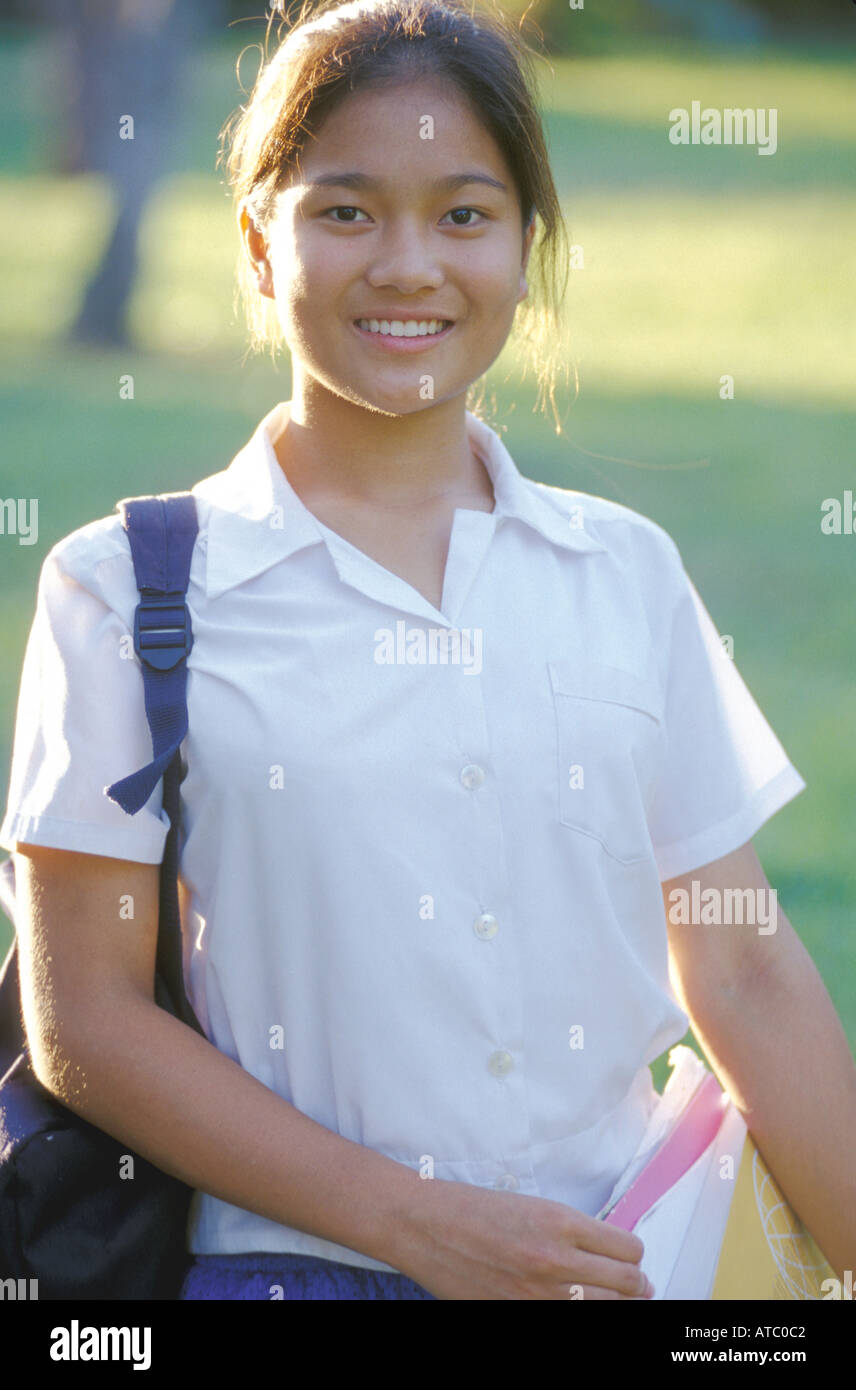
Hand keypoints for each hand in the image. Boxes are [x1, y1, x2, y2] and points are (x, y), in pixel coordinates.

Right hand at [391, 1177, 654, 1300]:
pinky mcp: (518, 1313)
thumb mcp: (533, 1206)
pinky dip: (576, 1313)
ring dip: (613, 1303)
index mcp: (561, 1222)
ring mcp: (538, 1294)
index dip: (634, 1255)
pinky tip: (572, 1304)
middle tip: (636, 1285)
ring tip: (610, 1299)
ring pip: (606, 1309)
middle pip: (628, 1284)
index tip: (631, 1259)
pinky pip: (568, 1322)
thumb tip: (607, 1254)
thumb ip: (571, 1230)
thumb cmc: (473, 1209)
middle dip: (636, 1285)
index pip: (629, 1248)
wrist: (425, 1225)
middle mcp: (556, 1259)